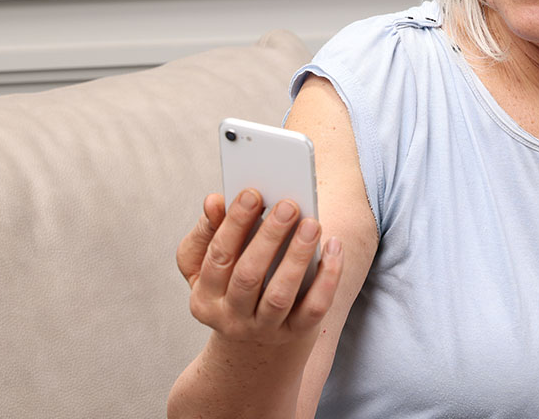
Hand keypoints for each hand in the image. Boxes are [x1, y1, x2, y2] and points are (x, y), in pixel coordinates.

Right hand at [176, 189, 343, 346]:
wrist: (254, 344)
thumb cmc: (233, 288)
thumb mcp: (210, 267)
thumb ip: (210, 232)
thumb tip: (214, 201)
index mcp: (205, 297)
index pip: (218, 257)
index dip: (233, 224)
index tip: (253, 193)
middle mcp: (231, 317)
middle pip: (248, 276)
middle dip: (269, 237)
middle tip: (289, 205)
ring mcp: (264, 329)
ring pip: (280, 295)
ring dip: (297, 256)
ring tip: (312, 224)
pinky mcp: (295, 333)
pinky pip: (314, 308)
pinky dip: (327, 278)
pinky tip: (334, 247)